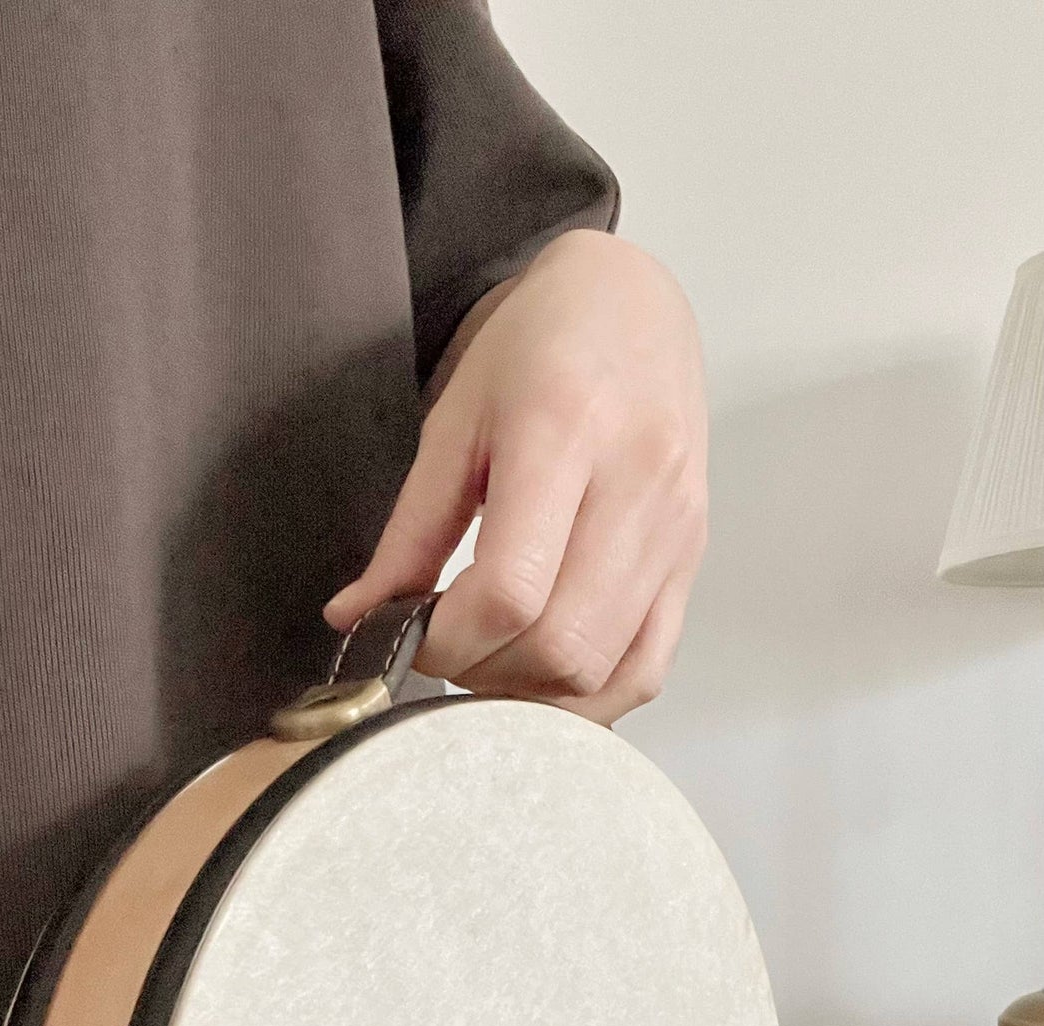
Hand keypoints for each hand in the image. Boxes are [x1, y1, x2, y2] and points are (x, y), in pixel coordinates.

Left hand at [323, 228, 707, 725]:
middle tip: (445, 651)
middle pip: (559, 645)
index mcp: (567, 433)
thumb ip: (409, 532)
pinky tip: (542, 676)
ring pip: (603, 672)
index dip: (447, 642)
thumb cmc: (539, 351)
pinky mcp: (692, 560)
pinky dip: (587, 697)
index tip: (412, 635)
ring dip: (530, 694)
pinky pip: (646, 670)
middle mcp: (639, 487)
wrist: (631, 307)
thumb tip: (356, 620)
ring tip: (489, 659)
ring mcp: (676, 531)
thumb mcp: (453, 423)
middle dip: (483, 674)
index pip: (510, 591)